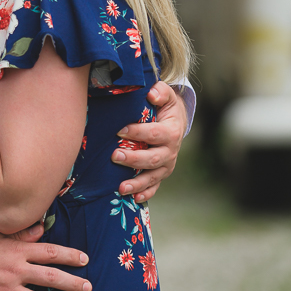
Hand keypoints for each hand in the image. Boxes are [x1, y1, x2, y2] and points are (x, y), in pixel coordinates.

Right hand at [0, 222, 91, 290]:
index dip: (69, 256)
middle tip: (88, 289)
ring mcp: (6, 289)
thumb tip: (41, 229)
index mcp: (16, 249)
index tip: (84, 260)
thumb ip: (20, 234)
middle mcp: (15, 270)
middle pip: (50, 277)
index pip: (49, 252)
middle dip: (72, 283)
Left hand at [113, 81, 186, 203]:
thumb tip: (152, 94)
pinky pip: (154, 186)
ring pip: (152, 177)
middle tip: (114, 155)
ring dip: (136, 183)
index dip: (138, 132)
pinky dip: (145, 193)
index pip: (155, 134)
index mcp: (171, 131)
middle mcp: (171, 151)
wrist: (176, 120)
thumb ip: (160, 91)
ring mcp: (166, 165)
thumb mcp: (165, 95)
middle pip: (153, 158)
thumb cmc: (164, 106)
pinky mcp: (161, 174)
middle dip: (134, 159)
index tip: (119, 130)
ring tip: (120, 188)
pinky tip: (132, 199)